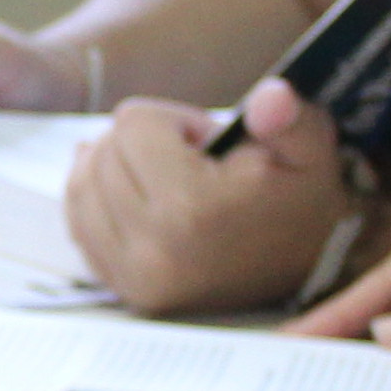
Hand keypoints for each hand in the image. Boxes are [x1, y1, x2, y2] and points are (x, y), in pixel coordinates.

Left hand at [63, 78, 353, 315]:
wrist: (310, 268)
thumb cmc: (302, 199)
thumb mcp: (310, 149)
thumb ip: (289, 118)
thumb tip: (271, 98)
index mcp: (192, 210)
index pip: (133, 124)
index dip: (173, 121)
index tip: (208, 144)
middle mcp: (154, 251)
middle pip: (103, 153)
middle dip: (143, 146)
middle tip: (192, 164)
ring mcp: (136, 278)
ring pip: (81, 187)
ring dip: (115, 169)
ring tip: (167, 179)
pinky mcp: (127, 292)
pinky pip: (80, 225)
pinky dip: (99, 201)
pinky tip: (137, 196)